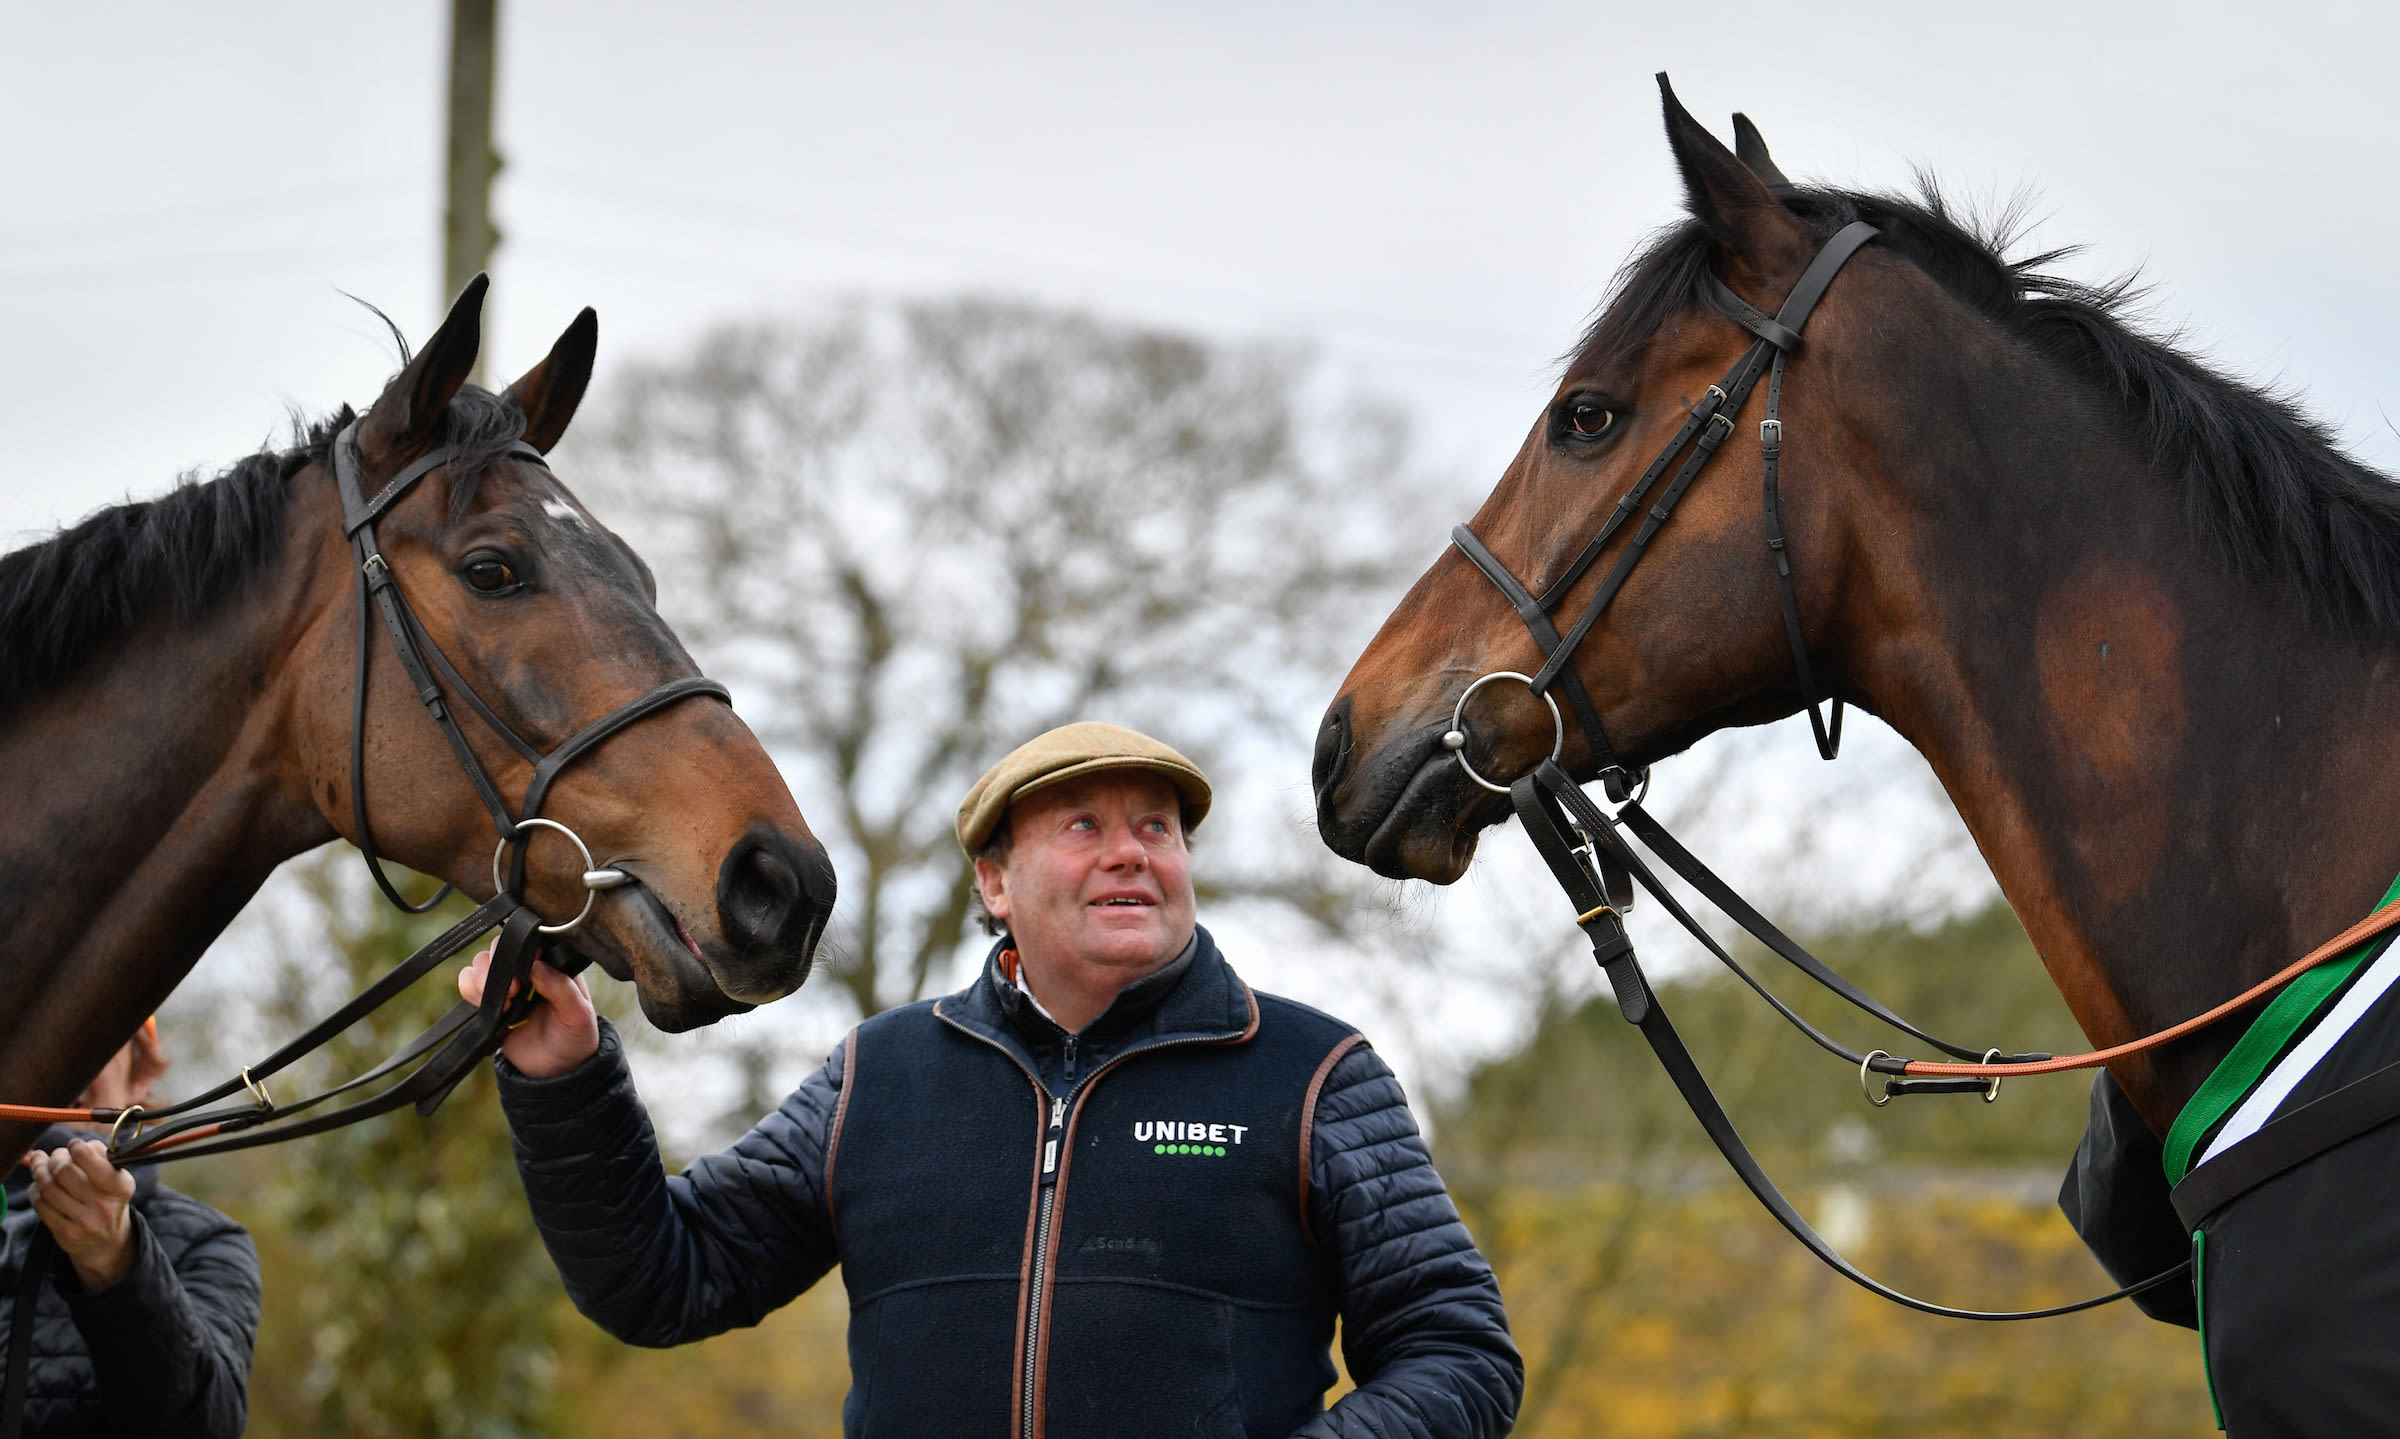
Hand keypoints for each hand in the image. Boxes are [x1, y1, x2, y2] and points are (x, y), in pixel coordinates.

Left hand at [27, 1140, 137, 1290]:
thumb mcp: (116, 1178)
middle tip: (55, 1156)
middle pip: (65, 1171)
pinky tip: (39, 1185)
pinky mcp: (65, 1233)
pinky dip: (35, 1190)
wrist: (107, 1242)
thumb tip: (75, 1145)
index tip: (73, 1145)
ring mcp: (84, 1222)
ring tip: (42, 1165)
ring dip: (40, 1172)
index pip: (92, 1160)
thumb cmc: (108, 1199)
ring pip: (48, 1188)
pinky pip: (41, 1205)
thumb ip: (101, 1156)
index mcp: (120, 1187)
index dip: (76, 1148)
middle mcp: (104, 1206)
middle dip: (55, 1158)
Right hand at [459, 948, 599, 1077]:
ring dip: (483, 977)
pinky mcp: (490, 1002)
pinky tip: (489, 1007)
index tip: (527, 972)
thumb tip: (536, 966)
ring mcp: (507, 984)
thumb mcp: (578, 1014)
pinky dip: (470, 989)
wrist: (556, 1071)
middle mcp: (528, 969)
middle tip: (514, 991)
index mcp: (554, 964)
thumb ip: (561, 988)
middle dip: (499, 965)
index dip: (523, 950)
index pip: (532, 939)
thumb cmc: (575, 1037)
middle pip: (500, 946)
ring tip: (504, 1003)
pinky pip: (467, 984)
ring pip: (480, 962)